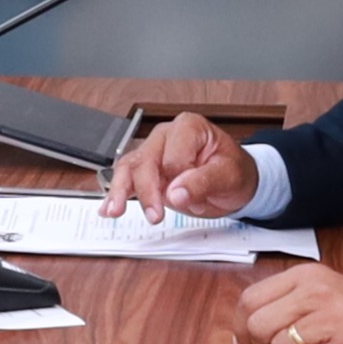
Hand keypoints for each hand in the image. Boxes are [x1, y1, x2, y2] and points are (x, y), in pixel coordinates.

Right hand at [103, 110, 257, 223]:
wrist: (234, 181)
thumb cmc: (234, 171)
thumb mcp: (229, 176)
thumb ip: (203, 182)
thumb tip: (177, 193)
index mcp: (189, 127)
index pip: (174, 156)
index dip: (180, 179)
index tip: (193, 195)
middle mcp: (167, 135)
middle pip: (146, 160)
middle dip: (147, 190)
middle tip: (155, 216)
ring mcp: (154, 152)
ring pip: (129, 167)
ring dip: (120, 191)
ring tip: (114, 211)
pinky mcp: (147, 170)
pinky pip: (127, 178)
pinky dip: (117, 194)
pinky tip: (108, 208)